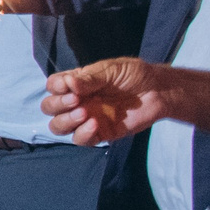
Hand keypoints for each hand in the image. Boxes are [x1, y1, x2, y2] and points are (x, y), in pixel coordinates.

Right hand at [43, 57, 173, 144]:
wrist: (159, 91)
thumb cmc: (135, 75)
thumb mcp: (111, 70)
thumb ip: (89, 78)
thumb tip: (68, 83)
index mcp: (76, 83)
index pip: (53, 86)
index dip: (55, 87)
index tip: (68, 86)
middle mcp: (77, 101)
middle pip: (49, 108)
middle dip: (57, 105)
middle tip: (76, 100)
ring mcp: (86, 118)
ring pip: (58, 126)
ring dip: (66, 121)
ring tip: (84, 114)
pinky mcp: (100, 133)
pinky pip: (80, 139)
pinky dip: (83, 134)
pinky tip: (94, 125)